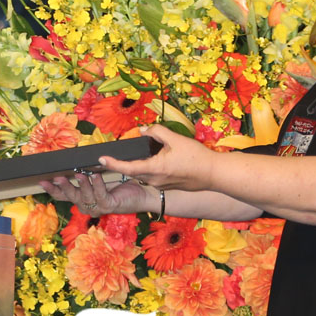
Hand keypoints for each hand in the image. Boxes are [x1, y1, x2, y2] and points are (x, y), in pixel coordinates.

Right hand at [39, 170, 155, 215]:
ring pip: (85, 196)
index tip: (42, 181)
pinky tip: (95, 175)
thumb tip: (73, 162)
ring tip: (78, 173)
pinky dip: (97, 185)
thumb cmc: (120, 185)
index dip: (52, 190)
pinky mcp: (109, 206)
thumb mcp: (98, 179)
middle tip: (57, 177)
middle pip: (71, 197)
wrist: (141, 194)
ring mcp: (98, 208)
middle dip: (63, 187)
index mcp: (82, 200)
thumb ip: (86, 175)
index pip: (63, 196)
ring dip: (81, 184)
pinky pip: (101, 195)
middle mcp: (88, 206)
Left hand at [96, 124, 214, 191]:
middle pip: (133, 171)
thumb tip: (144, 130)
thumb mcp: (175, 139)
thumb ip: (157, 132)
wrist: (214, 174)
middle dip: (122, 163)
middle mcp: (154, 180)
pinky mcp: (168, 185)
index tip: (101, 159)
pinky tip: (156, 159)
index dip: (113, 163)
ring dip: (138, 165)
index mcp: (154, 169)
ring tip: (136, 154)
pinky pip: (153, 176)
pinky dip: (149, 168)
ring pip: (143, 173)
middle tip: (111, 155)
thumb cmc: (196, 157)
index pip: (127, 167)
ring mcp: (161, 185)